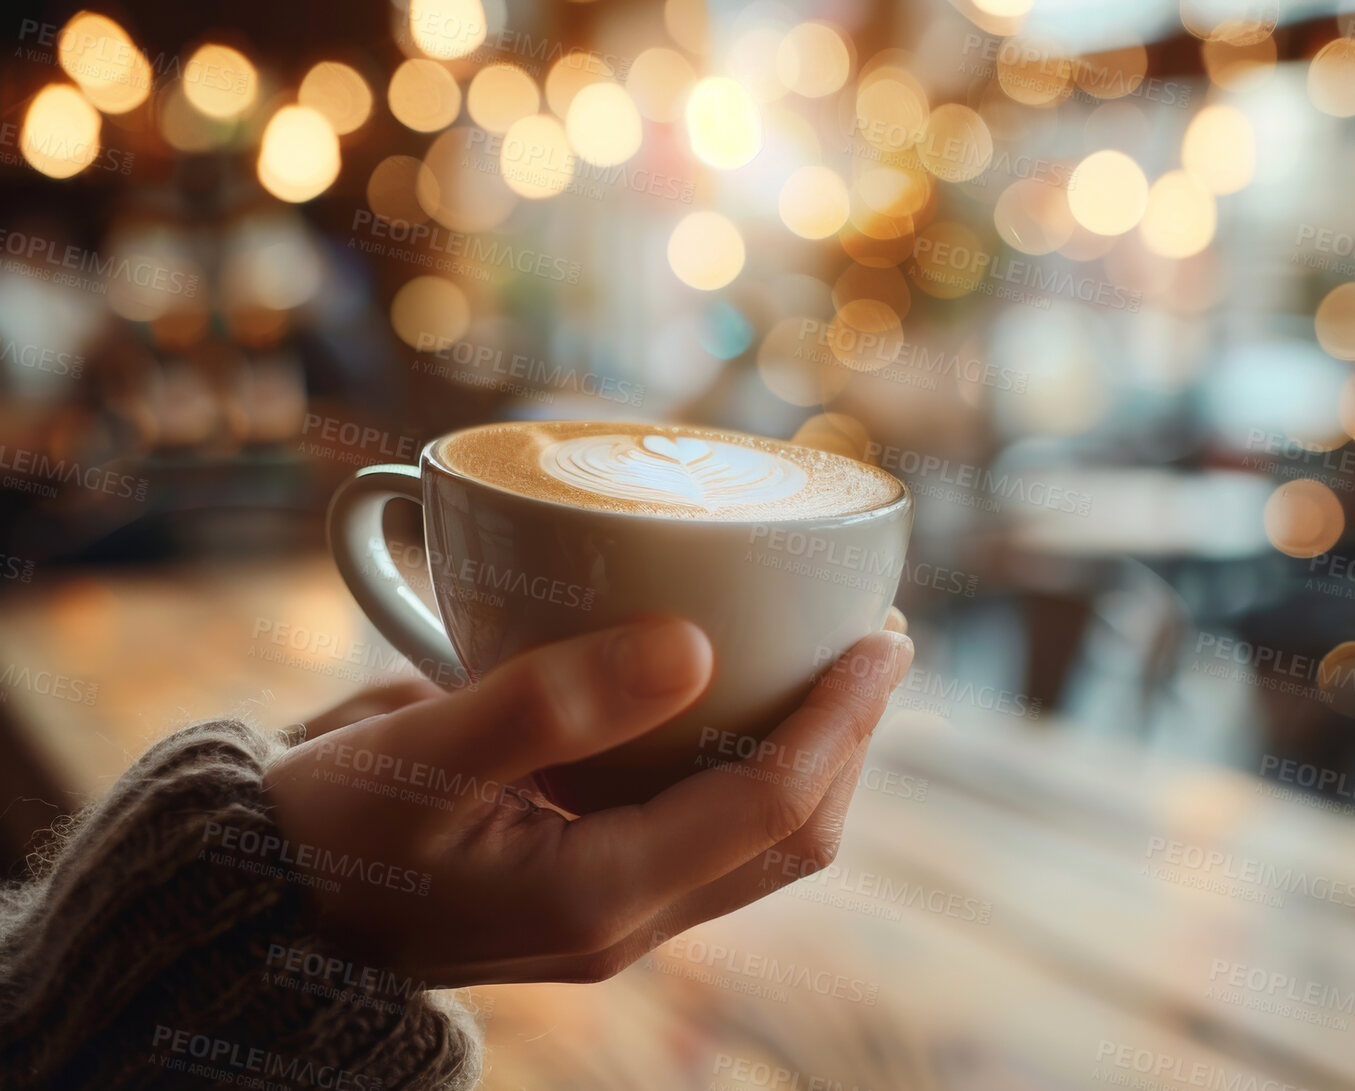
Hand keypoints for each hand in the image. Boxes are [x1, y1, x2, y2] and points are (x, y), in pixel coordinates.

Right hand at [264, 613, 913, 987]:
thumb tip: (697, 644)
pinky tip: (741, 696)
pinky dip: (751, 763)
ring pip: (759, 841)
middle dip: (848, 738)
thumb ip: (550, 701)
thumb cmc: (323, 826)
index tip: (882, 639)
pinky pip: (708, 828)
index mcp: (597, 896)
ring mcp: (614, 910)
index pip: (772, 808)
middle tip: (876, 638)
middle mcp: (626, 917)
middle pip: (790, 836)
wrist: (263, 901)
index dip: (840, 721)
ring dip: (813, 754)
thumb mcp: (418, 753)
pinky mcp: (594, 883)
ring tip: (833, 661)